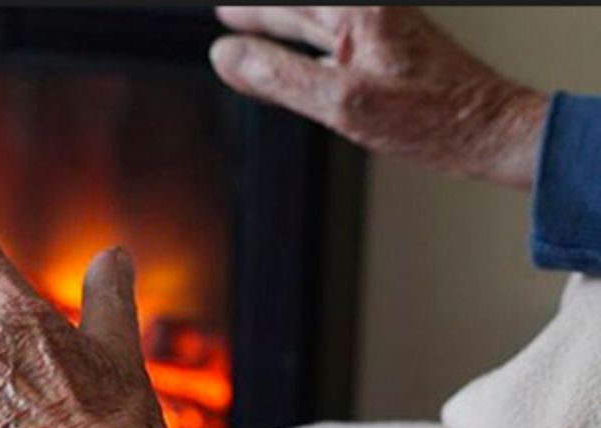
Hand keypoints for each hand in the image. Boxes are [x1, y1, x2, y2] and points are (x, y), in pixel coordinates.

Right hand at [210, 6, 547, 186]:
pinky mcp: (384, 56)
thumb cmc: (433, 118)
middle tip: (227, 13)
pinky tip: (288, 63)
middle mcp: (367, 14)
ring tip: (244, 28)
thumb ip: (278, 77)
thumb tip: (228, 56)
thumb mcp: (342, 102)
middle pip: (298, 7)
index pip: (286, 3)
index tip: (222, 11)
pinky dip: (300, 53)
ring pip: (312, 26)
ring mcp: (376, 35)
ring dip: (278, 28)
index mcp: (357, 12)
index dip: (250, 9)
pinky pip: (328, 47)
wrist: (489, 132)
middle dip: (261, 12)